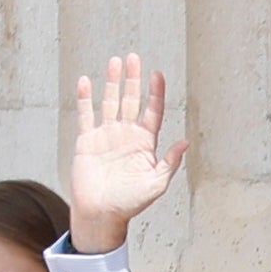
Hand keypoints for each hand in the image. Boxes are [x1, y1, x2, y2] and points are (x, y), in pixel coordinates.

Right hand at [68, 52, 189, 252]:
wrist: (102, 214)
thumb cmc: (131, 202)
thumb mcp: (156, 183)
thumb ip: (169, 162)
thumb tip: (185, 142)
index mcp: (144, 143)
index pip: (151, 112)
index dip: (155, 93)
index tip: (158, 74)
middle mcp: (126, 135)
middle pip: (130, 101)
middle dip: (133, 80)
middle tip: (134, 57)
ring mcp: (106, 136)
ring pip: (109, 102)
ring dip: (112, 83)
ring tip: (115, 62)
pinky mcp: (87, 141)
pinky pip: (86, 115)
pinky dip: (85, 99)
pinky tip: (85, 81)